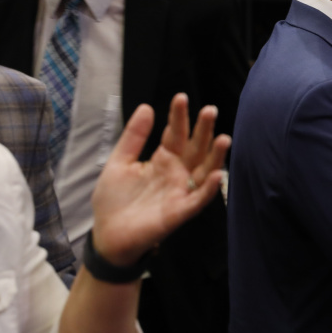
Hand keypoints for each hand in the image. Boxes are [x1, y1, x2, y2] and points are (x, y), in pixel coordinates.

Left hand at [90, 94, 231, 267]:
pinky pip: (199, 199)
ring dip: (215, 156)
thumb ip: (134, 137)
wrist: (107, 235)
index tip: (181, 97)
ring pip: (204, 171)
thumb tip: (147, 107)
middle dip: (203, 130)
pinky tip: (217, 175)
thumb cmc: (114, 200)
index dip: (179, 117)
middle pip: (195, 148)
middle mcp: (177, 173)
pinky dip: (210, 189)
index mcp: (163, 159)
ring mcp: (181, 192)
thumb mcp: (119, 162)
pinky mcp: (180, 212)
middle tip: (210, 110)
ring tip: (224, 138)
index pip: (175, 134)